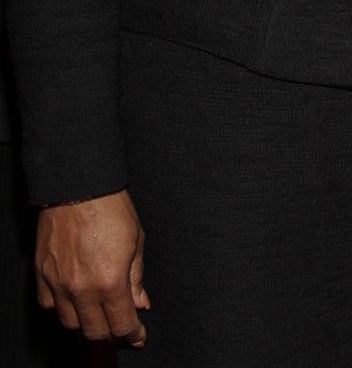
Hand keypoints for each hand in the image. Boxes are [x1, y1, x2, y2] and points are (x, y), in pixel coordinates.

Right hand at [36, 189, 149, 346]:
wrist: (80, 184)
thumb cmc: (111, 206)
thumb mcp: (136, 240)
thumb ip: (137, 277)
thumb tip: (140, 303)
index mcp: (111, 280)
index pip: (121, 324)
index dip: (132, 334)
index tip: (137, 336)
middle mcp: (83, 288)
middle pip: (95, 331)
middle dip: (111, 334)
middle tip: (119, 327)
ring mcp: (59, 283)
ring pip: (70, 323)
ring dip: (85, 323)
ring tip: (97, 313)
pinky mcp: (42, 274)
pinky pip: (48, 305)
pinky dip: (61, 307)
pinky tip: (73, 299)